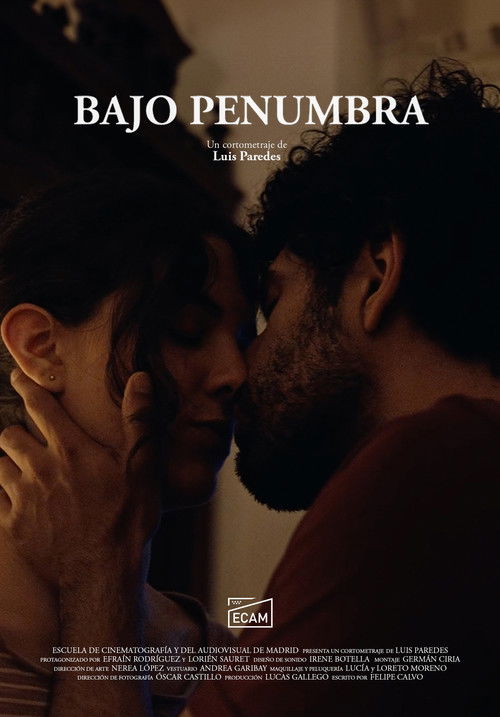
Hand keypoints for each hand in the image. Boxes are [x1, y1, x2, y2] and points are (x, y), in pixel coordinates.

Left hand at [0, 369, 159, 586]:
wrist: (103, 574)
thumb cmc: (128, 517)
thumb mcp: (142, 465)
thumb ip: (138, 418)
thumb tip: (139, 378)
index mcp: (70, 449)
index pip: (40, 407)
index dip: (27, 387)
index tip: (17, 376)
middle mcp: (40, 467)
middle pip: (10, 435)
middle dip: (16, 429)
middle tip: (24, 432)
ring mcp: (23, 498)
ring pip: (0, 465)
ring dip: (8, 461)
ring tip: (19, 464)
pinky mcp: (14, 526)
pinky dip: (3, 494)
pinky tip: (14, 499)